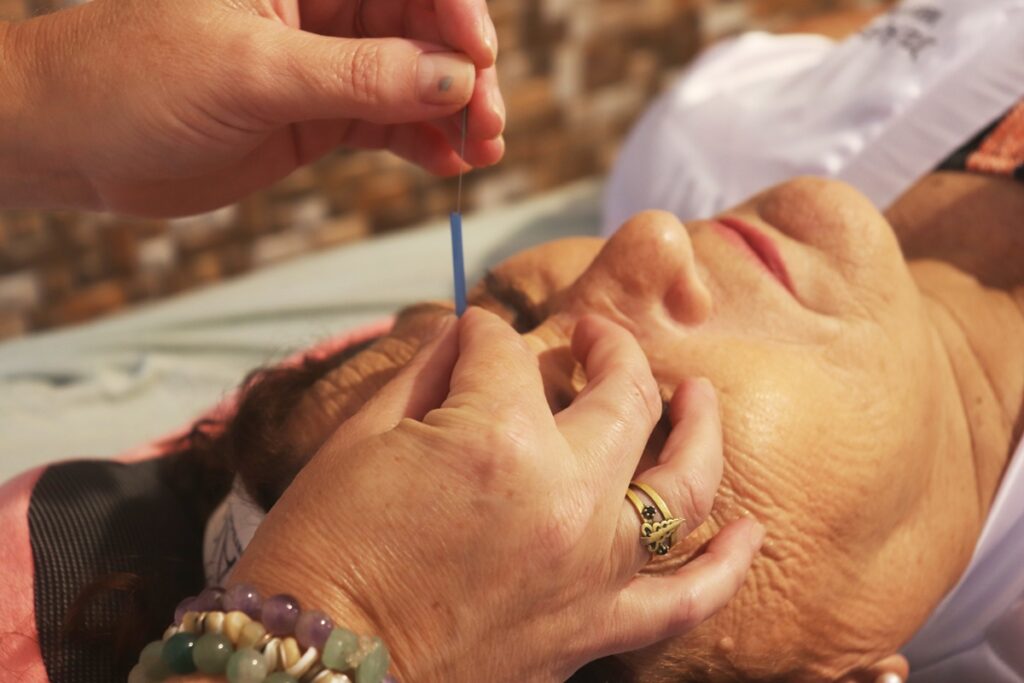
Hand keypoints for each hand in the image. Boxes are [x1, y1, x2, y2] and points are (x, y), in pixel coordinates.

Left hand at [4, 0, 503, 215]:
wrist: (75, 143)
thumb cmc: (136, 80)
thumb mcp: (252, 72)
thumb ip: (358, 76)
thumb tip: (452, 78)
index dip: (454, 11)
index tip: (479, 61)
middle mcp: (319, 6)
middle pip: (423, 26)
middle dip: (464, 73)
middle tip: (489, 123)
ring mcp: (324, 61)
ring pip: (414, 76)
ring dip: (454, 111)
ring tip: (481, 151)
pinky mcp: (318, 112)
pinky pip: (389, 121)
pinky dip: (423, 141)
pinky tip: (449, 163)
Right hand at [228, 308, 762, 680]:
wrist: (321, 679)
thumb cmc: (322, 555)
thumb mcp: (358, 442)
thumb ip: (427, 374)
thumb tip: (466, 337)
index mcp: (497, 438)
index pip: (507, 352)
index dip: (484, 336)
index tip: (472, 339)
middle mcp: (566, 494)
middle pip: (619, 395)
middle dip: (606, 347)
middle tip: (593, 336)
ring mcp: (594, 565)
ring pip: (682, 480)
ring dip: (697, 427)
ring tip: (700, 394)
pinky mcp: (596, 627)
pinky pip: (689, 600)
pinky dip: (726, 564)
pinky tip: (750, 532)